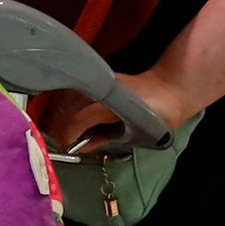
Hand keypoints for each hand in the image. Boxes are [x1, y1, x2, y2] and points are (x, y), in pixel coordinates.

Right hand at [53, 74, 184, 154]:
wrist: (170, 90)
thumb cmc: (156, 116)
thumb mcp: (130, 134)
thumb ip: (103, 138)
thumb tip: (80, 146)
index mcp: (111, 104)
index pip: (78, 120)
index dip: (66, 135)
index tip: (62, 147)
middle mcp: (101, 89)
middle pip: (66, 106)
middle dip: (57, 125)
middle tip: (54, 140)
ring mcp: (100, 81)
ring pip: (67, 95)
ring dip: (59, 112)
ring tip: (56, 128)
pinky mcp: (100, 78)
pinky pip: (75, 90)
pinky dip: (66, 102)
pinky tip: (65, 113)